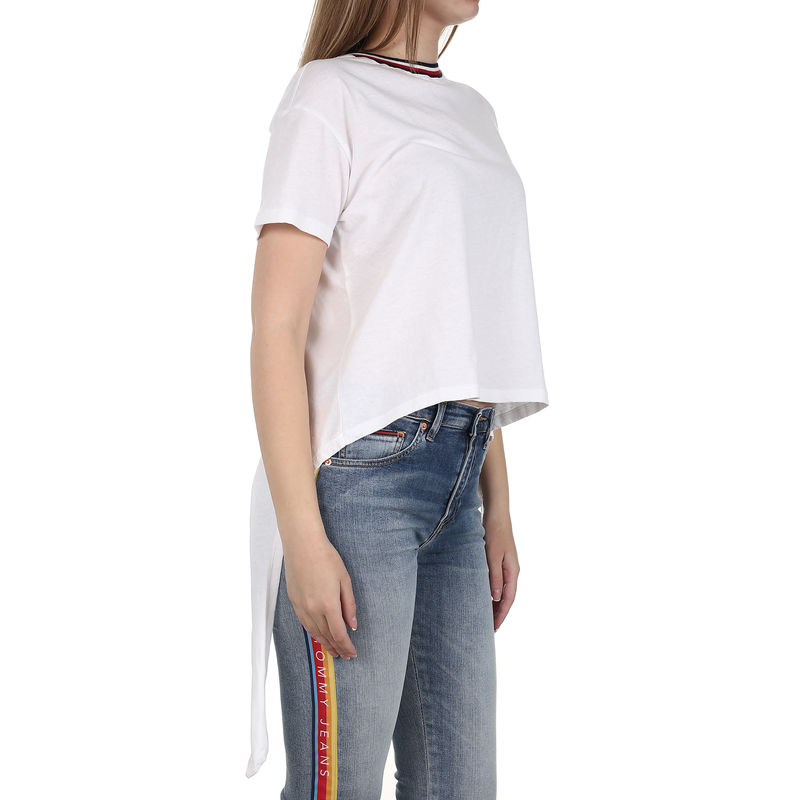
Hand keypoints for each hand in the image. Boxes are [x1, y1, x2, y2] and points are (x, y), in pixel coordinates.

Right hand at [283, 535, 357, 658]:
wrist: (303, 545)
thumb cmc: (326, 558)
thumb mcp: (345, 580)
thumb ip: (349, 605)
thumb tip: (352, 625)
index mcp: (328, 604)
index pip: (339, 634)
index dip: (346, 646)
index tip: (353, 653)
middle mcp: (313, 609)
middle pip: (326, 636)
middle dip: (337, 648)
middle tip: (345, 656)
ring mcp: (301, 606)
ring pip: (314, 632)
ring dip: (324, 643)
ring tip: (333, 651)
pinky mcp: (294, 601)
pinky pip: (304, 623)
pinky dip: (313, 633)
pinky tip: (318, 635)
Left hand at [483, 512, 519, 630]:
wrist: (496, 514)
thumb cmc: (494, 533)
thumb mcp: (492, 556)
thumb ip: (494, 576)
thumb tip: (495, 599)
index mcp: (513, 572)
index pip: (508, 600)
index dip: (501, 615)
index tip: (493, 629)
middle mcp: (511, 571)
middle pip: (506, 599)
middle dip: (498, 614)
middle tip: (487, 630)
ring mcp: (506, 567)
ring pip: (501, 592)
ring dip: (494, 605)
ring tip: (484, 618)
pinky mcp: (499, 562)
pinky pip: (497, 583)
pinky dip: (491, 593)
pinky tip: (482, 597)